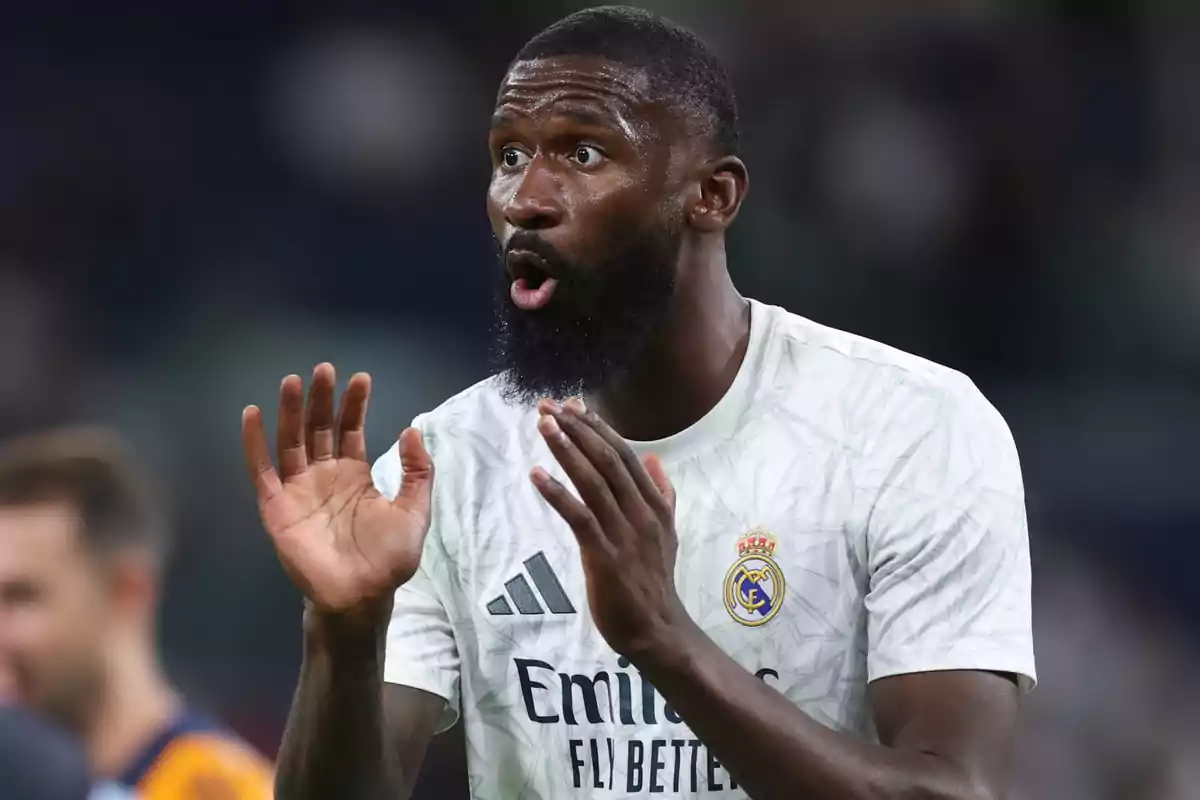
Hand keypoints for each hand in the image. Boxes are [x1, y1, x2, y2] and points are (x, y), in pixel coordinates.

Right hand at [242, 363, 433, 616]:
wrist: (363, 595)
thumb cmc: (388, 558)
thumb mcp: (415, 510)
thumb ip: (418, 472)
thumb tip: (413, 429)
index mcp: (354, 475)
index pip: (350, 429)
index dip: (354, 404)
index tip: (361, 378)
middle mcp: (324, 475)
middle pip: (319, 427)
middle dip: (321, 398)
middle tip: (324, 369)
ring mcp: (298, 489)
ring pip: (290, 441)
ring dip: (289, 411)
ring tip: (292, 381)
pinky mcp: (277, 507)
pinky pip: (262, 470)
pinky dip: (254, 443)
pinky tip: (253, 414)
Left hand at [531, 398, 690, 658]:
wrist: (657, 630)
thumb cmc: (654, 581)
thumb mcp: (668, 533)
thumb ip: (663, 495)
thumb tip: (654, 460)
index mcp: (655, 504)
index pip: (625, 455)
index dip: (599, 428)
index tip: (574, 406)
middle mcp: (642, 513)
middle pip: (608, 460)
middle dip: (577, 430)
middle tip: (549, 407)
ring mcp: (624, 533)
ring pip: (594, 481)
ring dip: (567, 450)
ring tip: (544, 426)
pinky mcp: (604, 556)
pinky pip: (579, 516)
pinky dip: (557, 493)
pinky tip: (536, 475)